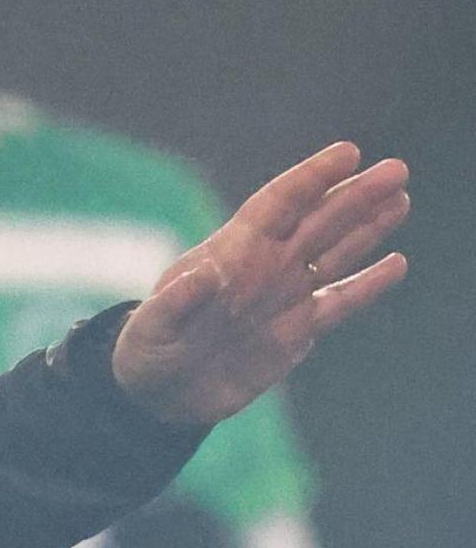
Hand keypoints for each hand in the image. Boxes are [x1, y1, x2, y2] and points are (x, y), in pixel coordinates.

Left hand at [113, 142, 407, 425]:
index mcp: (230, 253)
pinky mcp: (295, 332)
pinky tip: (395, 264)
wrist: (159, 394)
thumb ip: (178, 300)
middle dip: (355, 196)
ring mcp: (281, 297)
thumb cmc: (147, 351)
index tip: (347, 153)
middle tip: (396, 170)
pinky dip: (367, 286)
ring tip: (400, 199)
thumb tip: (207, 273)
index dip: (311, 178)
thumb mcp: (153, 325)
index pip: (277, 205)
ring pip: (334, 254)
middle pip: (317, 222)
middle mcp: (263, 267)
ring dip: (367, 228)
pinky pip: (338, 303)